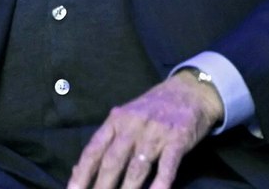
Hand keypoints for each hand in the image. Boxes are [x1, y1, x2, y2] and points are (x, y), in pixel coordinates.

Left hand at [67, 71, 223, 188]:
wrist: (189, 90)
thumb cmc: (152, 108)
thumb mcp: (125, 117)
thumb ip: (106, 141)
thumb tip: (79, 169)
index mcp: (116, 120)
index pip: (94, 150)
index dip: (82, 173)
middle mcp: (133, 125)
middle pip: (113, 161)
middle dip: (102, 186)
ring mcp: (156, 132)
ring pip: (138, 166)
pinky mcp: (179, 138)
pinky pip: (168, 164)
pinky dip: (161, 182)